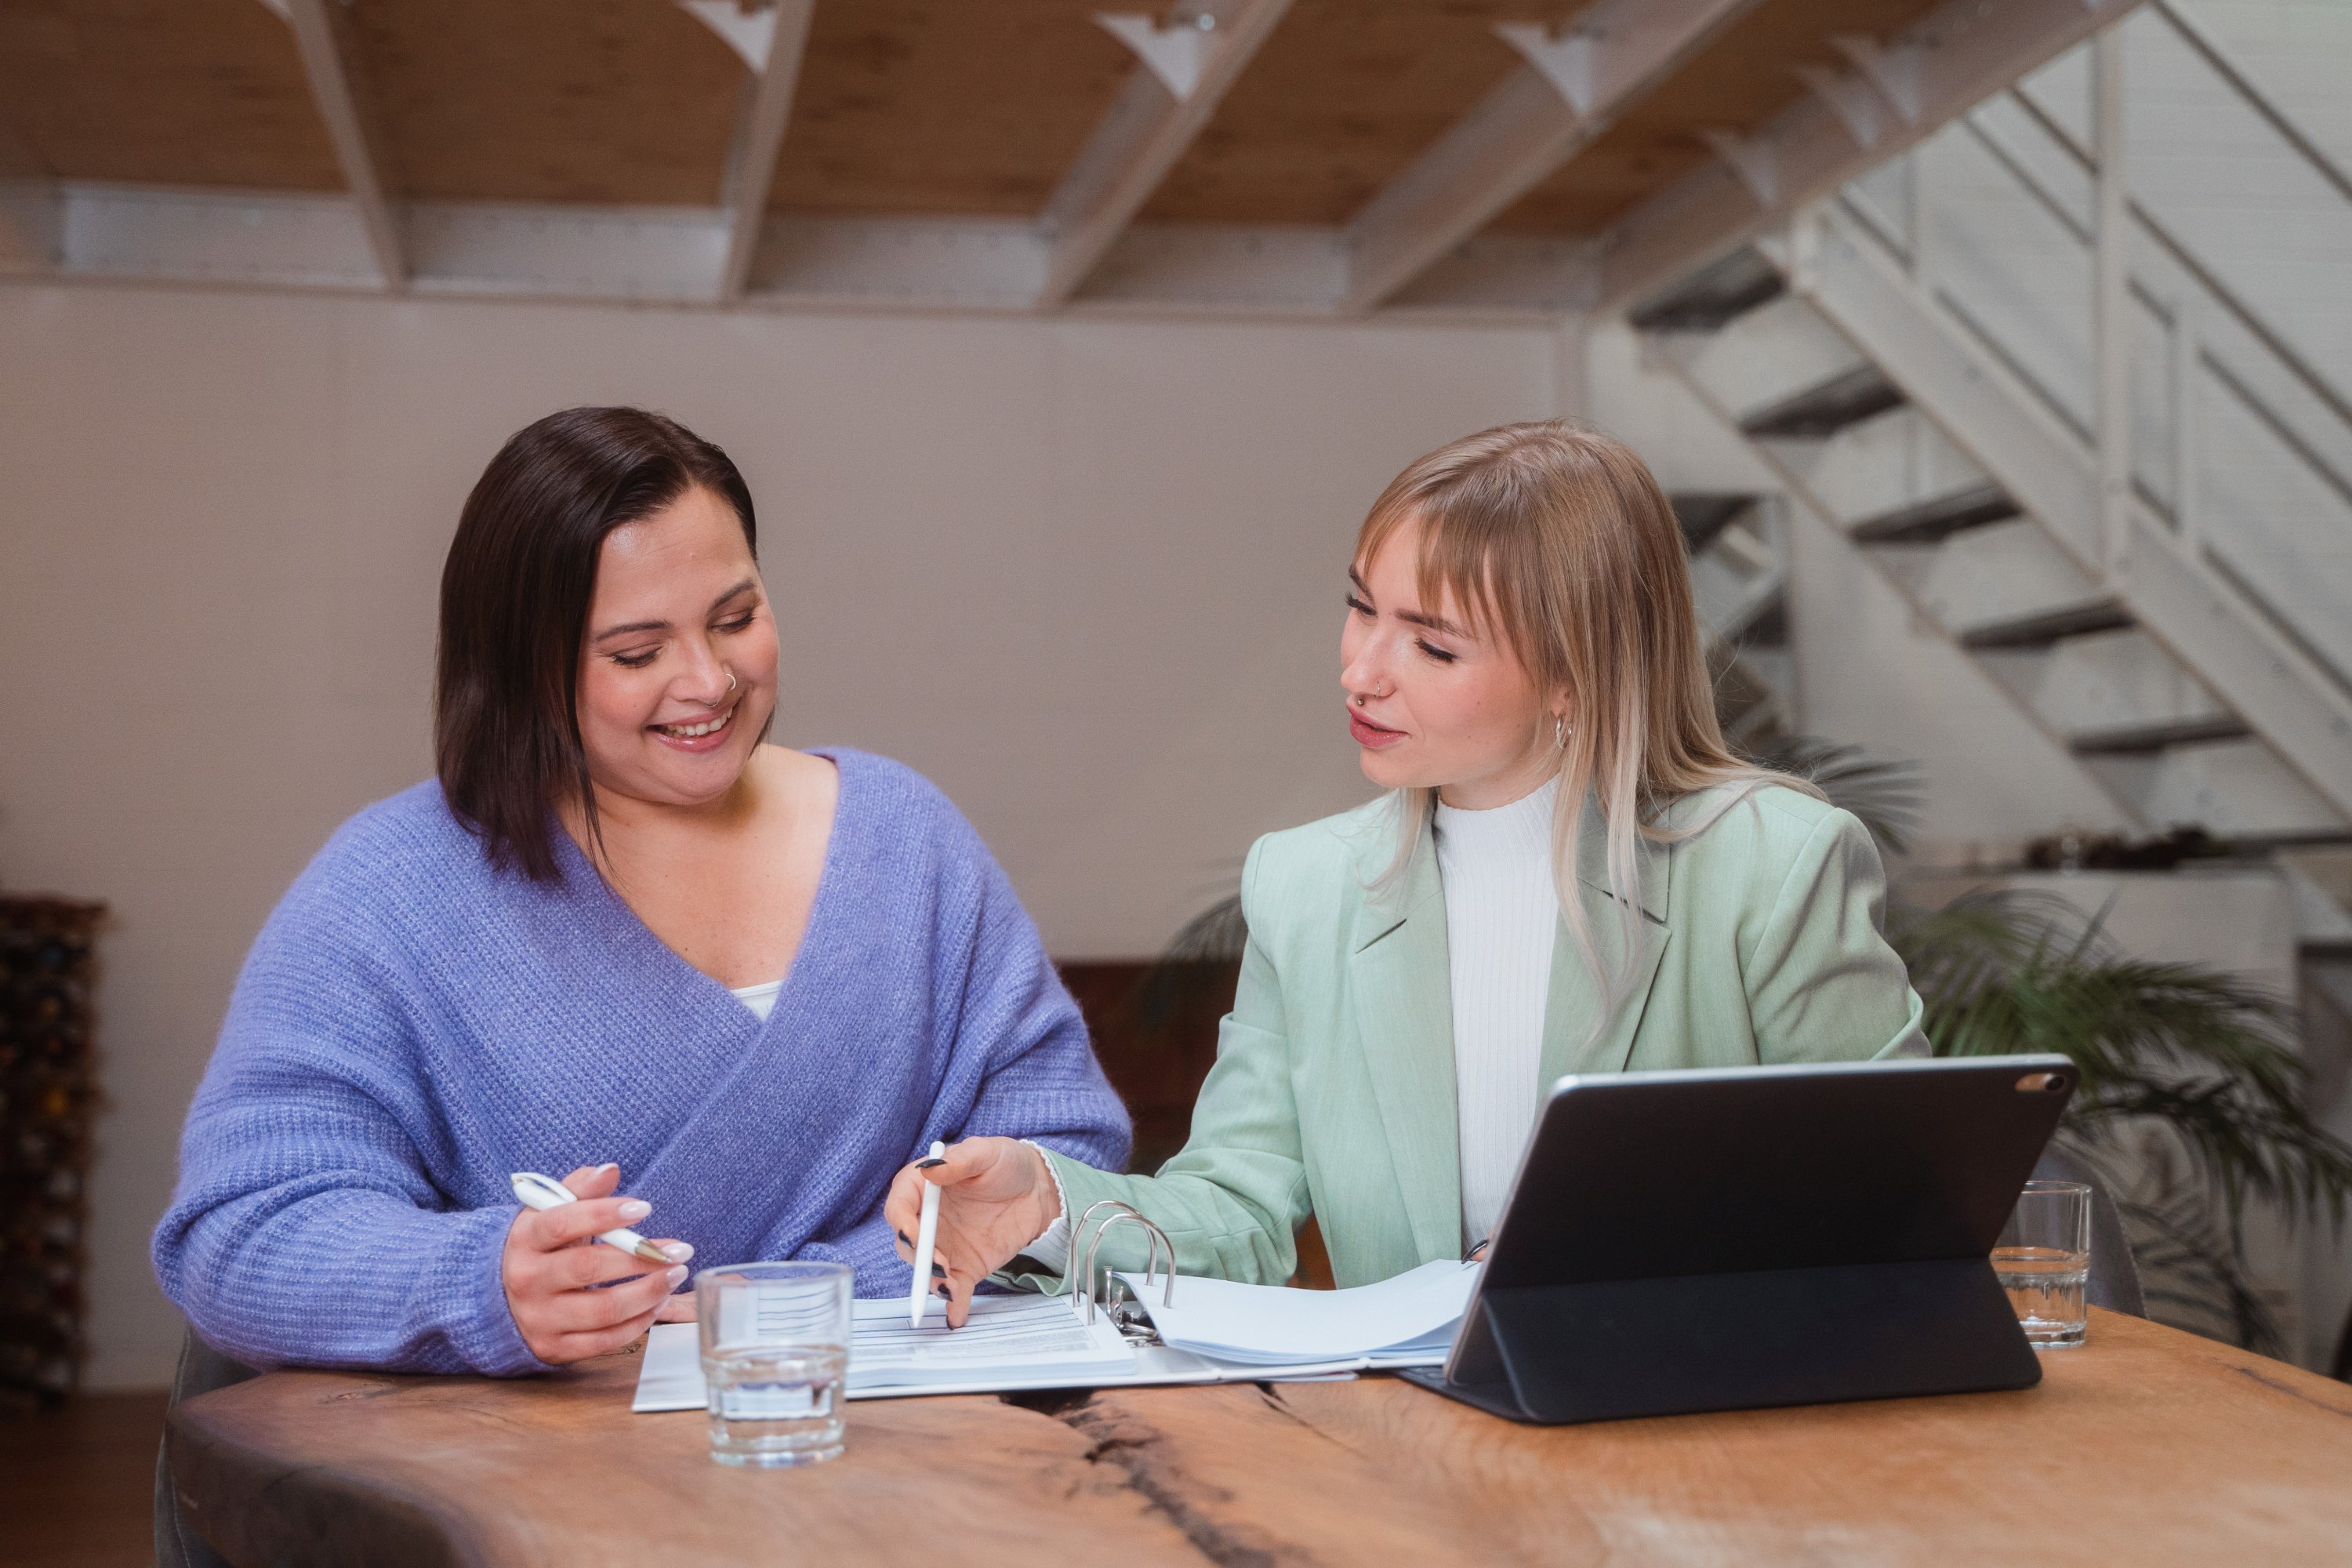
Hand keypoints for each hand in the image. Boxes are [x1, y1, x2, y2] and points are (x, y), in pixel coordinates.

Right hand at [501, 1163, 694, 1362]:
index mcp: (525, 1239)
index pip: (562, 1224)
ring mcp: (539, 1318)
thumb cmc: (542, 1248)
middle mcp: (527, 1280)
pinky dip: (638, 1323)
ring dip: (648, 1293)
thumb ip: (580, 1189)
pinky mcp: (553, 1348)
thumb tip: (610, 1170)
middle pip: (588, 1268)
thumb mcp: (550, 1213)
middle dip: (641, 1258)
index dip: (604, 1214)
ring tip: (675, 1276)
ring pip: (603, 1309)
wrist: (501, 1299)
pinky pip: (604, 1342)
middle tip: (680, 1251)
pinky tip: (657, 1304)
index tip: (644, 1208)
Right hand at [884, 1137, 1059, 1327]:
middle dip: (920, 1259)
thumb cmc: (1005, 1163)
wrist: (1037, 1189)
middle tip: (941, 1264)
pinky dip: (955, 1305)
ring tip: (953, 1288)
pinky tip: (957, 1316)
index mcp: (922, 1188)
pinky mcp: (965, 1266)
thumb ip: (960, 1160)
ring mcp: (945, 1246)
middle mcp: (927, 1220)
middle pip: (908, 1246)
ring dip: (934, 1282)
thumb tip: (931, 1170)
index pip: (899, 1208)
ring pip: (927, 1271)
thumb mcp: (986, 1152)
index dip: (902, 1224)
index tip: (915, 1236)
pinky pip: (956, 1289)